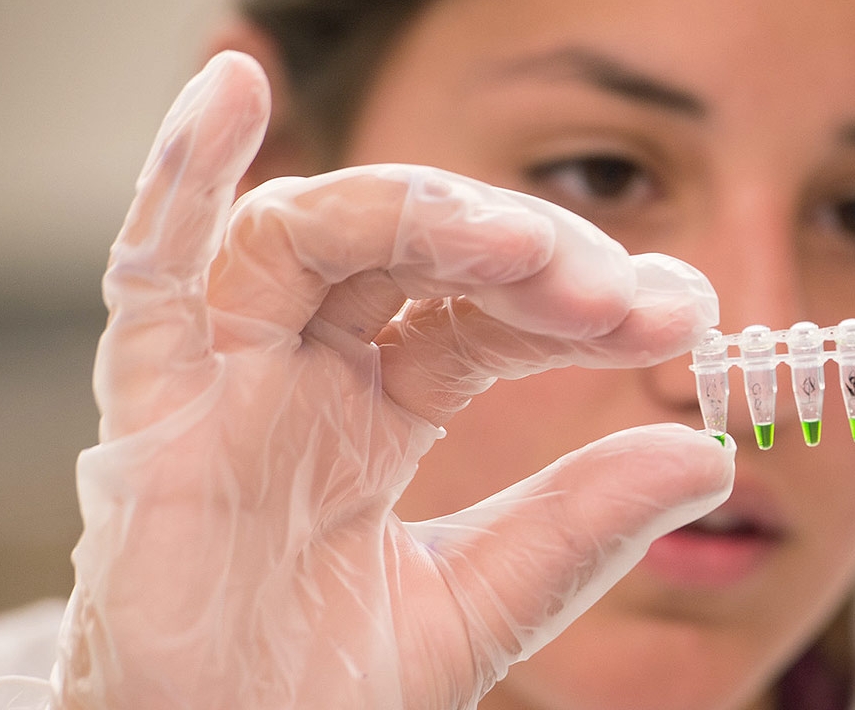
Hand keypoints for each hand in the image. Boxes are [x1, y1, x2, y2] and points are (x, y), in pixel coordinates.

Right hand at [44, 51, 732, 708]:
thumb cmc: (323, 696)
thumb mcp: (484, 600)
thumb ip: (583, 525)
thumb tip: (707, 456)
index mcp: (374, 411)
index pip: (485, 314)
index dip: (578, 299)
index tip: (685, 311)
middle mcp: (301, 376)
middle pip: (410, 255)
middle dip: (524, 254)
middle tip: (621, 291)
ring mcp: (224, 383)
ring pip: (309, 238)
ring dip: (418, 215)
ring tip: (524, 245)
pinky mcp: (147, 413)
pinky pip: (149, 272)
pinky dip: (179, 176)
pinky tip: (230, 90)